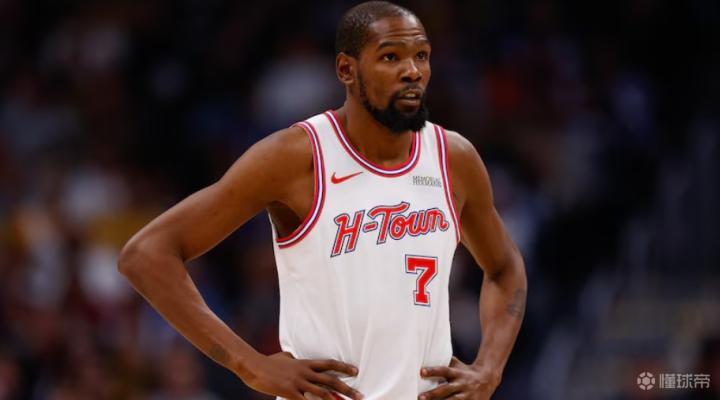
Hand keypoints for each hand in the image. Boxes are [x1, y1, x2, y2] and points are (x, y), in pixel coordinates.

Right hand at [239, 352, 362, 399]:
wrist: (254, 365)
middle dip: (346, 389)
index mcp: (305, 363)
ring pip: (322, 392)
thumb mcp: (284, 356)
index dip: (344, 367)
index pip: (329, 364)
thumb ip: (293, 358)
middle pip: (330, 380)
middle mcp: (305, 372)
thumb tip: (295, 357)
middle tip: (359, 395)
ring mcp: (298, 382)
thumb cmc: (268, 361)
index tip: (356, 371)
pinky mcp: (289, 392)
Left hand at [418, 357, 500, 399]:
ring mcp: (467, 396)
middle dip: (433, 394)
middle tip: (420, 397)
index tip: (421, 372)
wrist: (488, 379)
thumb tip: (427, 354)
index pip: (444, 370)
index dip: (433, 371)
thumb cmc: (466, 371)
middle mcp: (462, 384)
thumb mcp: (457, 365)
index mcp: (457, 374)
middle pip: (446, 389)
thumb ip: (444, 362)